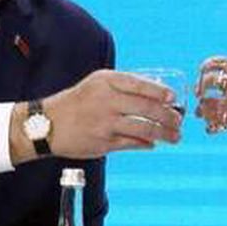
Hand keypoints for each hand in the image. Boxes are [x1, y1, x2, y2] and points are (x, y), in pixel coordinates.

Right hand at [12, 70, 181, 162]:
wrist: (47, 123)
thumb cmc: (77, 101)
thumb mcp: (98, 84)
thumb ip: (124, 86)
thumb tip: (158, 93)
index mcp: (106, 81)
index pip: (140, 84)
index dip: (160, 92)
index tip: (173, 98)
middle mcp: (107, 100)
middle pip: (148, 108)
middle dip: (169, 116)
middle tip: (179, 121)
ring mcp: (106, 123)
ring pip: (144, 129)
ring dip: (164, 133)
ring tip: (175, 136)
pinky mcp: (104, 142)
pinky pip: (132, 143)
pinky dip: (146, 144)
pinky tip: (153, 144)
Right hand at [194, 56, 226, 165]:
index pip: (224, 65)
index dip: (211, 65)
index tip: (202, 71)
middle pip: (211, 82)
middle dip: (202, 85)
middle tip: (199, 95)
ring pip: (211, 104)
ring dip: (203, 108)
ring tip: (202, 114)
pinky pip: (217, 123)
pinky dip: (211, 126)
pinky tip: (211, 129)